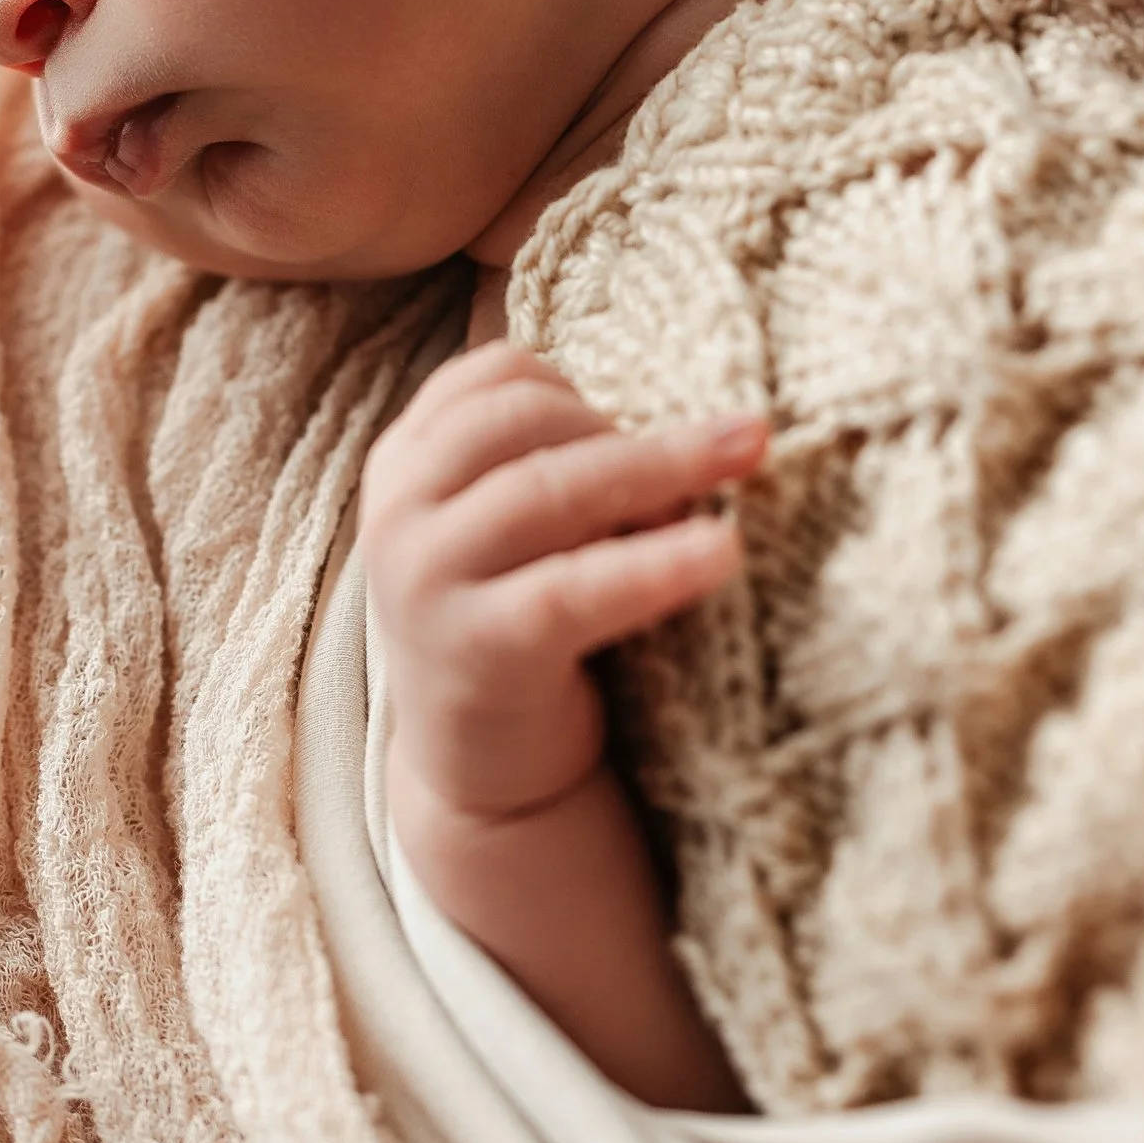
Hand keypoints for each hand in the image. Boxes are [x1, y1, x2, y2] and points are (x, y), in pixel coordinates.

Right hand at [361, 343, 765, 830]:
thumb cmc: (524, 616)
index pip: (493, 375)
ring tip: (746, 463)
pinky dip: (654, 566)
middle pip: (524, 421)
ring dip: (661, 468)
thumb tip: (692, 415)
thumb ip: (562, 458)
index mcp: (404, 463)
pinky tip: (723, 554)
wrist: (487, 767)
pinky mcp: (474, 649)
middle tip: (728, 451)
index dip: (581, 387)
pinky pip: (573, 591)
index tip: (641, 423)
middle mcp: (397, 514)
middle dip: (633, 428)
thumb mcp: (521, 525)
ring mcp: (424, 582)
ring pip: (549, 490)